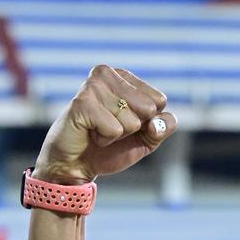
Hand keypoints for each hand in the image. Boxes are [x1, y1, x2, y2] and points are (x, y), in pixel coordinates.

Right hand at [34, 64, 177, 184]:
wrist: (76, 164)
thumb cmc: (112, 147)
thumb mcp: (147, 138)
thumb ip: (163, 127)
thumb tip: (156, 123)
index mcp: (124, 76)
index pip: (159, 100)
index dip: (147, 121)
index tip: (124, 122)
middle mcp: (106, 74)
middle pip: (149, 108)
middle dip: (134, 127)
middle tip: (110, 127)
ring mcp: (92, 86)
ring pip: (133, 121)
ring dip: (118, 134)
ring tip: (98, 130)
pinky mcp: (82, 103)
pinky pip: (115, 129)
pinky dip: (106, 139)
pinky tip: (90, 133)